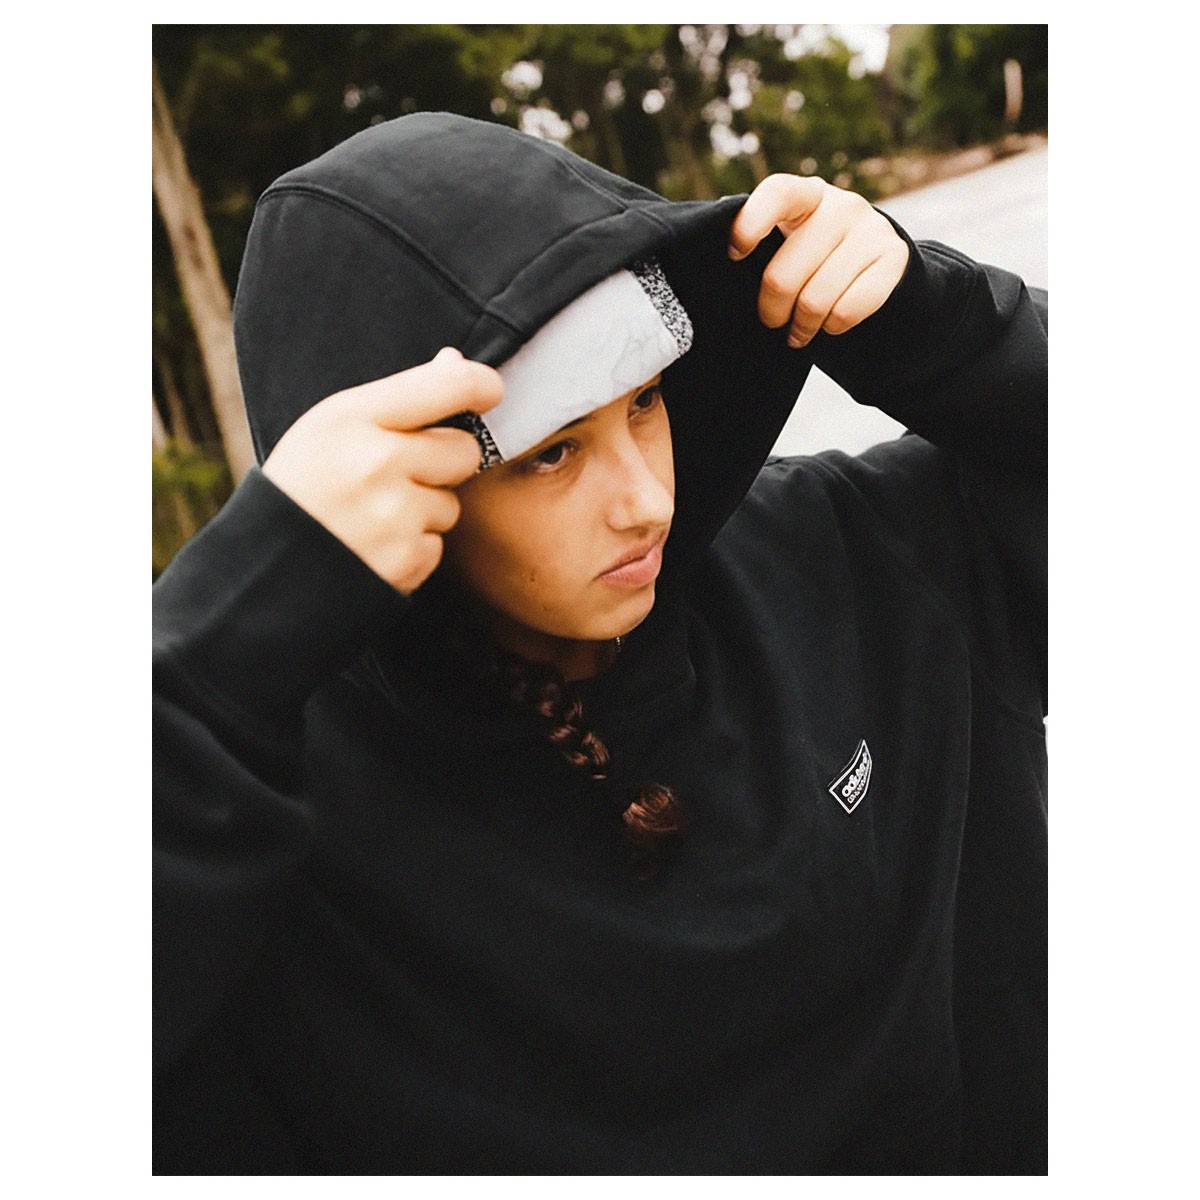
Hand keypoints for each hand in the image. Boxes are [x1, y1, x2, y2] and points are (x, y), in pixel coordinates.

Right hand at [262, 347, 502, 593]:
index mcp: (351, 418)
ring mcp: (394, 514)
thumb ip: (395, 400)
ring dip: (425, 512)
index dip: (479, 384)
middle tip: (401, 474)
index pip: (445, 387)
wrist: (263, 572)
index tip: (490, 389)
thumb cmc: (301, 489)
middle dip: (445, 463)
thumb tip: (455, 362)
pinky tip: (374, 548)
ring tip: (373, 518)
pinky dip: (413, 549)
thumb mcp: (328, 428)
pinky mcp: (406, 559)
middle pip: (464, 450)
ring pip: (452, 503)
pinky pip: (438, 546)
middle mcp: (376, 461)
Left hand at [727, 174, 909, 347]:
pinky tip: (829, 324)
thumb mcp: (788, 238)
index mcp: (806, 195)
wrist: (875, 263)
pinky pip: (847, 311)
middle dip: (772, 310)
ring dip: (802, 327)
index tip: (735, 255)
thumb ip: (760, 241)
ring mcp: (871, 230)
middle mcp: (841, 206)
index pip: (778, 194)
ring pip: (815, 301)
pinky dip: (832, 327)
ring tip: (798, 332)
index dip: (750, 225)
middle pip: (784, 275)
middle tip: (773, 321)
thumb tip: (718, 259)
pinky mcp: (894, 258)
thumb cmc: (812, 255)